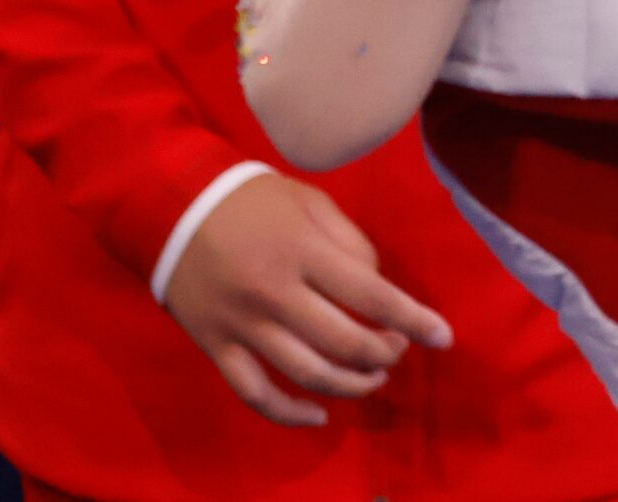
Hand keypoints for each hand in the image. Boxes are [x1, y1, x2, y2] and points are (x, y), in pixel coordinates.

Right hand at [163, 172, 452, 428]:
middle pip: (343, 342)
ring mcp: (242, 324)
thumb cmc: (254, 201)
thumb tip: (376, 286)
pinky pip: (254, 392)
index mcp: (305, 252)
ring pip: (305, 373)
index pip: (373, 294)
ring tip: (373, 379)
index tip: (445, 338)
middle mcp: (276, 293)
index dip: (414, 319)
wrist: (172, 206)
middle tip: (397, 351)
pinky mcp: (214, 346)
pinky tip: (318, 416)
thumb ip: (351, 243)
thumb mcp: (312, 202)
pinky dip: (287, 413)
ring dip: (349, 385)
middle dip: (383, 354)